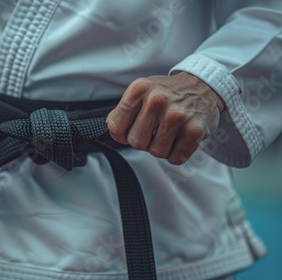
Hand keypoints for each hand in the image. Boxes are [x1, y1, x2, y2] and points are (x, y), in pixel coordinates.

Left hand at [106, 72, 224, 164]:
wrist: (201, 85)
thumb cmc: (167, 93)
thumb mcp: (141, 91)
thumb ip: (123, 110)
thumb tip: (113, 129)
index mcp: (139, 89)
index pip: (116, 127)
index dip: (122, 135)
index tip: (132, 129)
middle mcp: (157, 99)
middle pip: (136, 142)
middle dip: (144, 141)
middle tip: (154, 130)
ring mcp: (177, 114)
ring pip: (156, 152)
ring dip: (161, 147)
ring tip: (168, 132)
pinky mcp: (195, 129)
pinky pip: (176, 158)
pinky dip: (177, 154)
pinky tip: (180, 138)